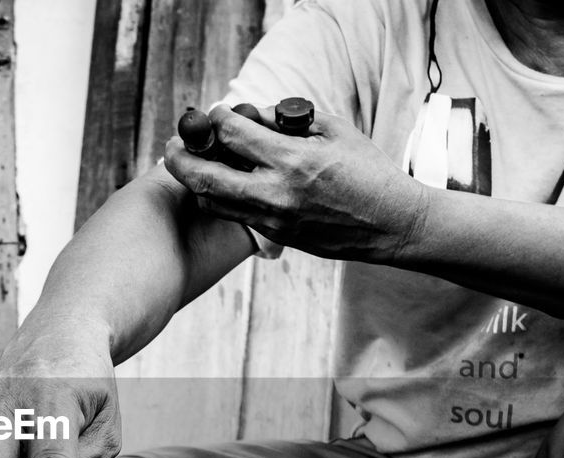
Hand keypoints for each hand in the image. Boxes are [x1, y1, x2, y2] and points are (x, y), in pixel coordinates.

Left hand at [163, 104, 427, 263]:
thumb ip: (288, 120)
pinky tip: (223, 183)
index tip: (216, 115)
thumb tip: (253, 115)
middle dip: (180, 158)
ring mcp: (273, 219)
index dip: (217, 119)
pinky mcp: (276, 236)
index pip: (233, 134)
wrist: (390, 223)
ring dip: (196, 182)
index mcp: (293, 160)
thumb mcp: (333, 130)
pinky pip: (234, 215)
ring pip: (213, 202)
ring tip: (193, 165)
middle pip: (205, 177)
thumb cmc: (368, 172)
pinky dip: (220, 197)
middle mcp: (277, 193)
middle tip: (173, 147)